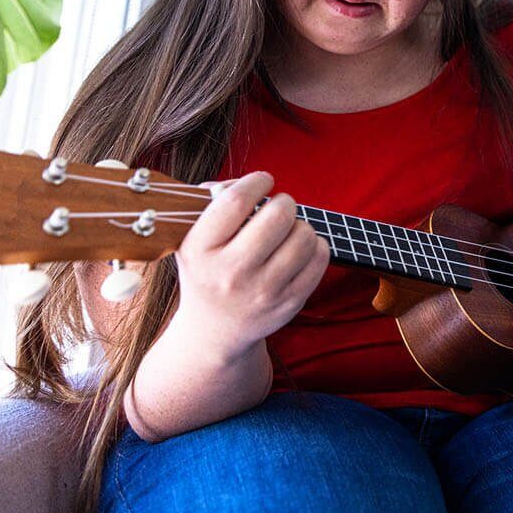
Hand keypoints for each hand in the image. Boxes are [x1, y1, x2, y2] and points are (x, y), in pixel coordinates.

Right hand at [173, 171, 329, 361]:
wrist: (214, 331)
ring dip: (301, 225)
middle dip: (284, 203)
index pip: (236, 201)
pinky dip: (316, 246)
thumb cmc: (208, 271)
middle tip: (279, 207)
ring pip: (304, 236)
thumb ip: (210, 202)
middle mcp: (230, 273)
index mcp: (200, 250)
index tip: (263, 181)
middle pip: (278, 216)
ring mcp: (262, 292)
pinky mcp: (288, 304)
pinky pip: (320, 258)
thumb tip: (246, 183)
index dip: (256, 182)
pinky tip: (299, 249)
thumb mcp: (193, 239)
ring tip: (287, 232)